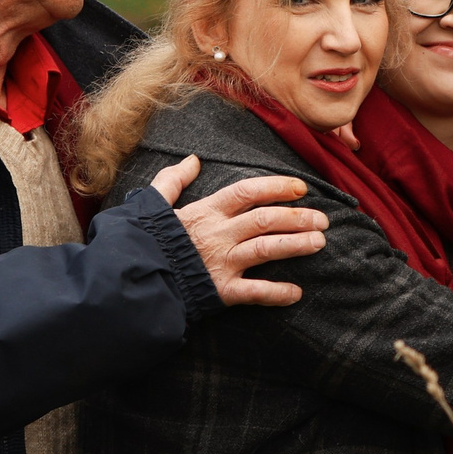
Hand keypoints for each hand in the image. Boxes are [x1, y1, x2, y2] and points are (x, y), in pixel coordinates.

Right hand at [147, 157, 327, 307]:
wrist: (130, 277)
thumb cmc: (142, 239)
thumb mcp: (153, 203)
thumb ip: (173, 180)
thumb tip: (192, 160)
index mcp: (206, 211)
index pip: (247, 191)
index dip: (277, 187)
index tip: (300, 188)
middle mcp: (218, 234)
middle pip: (265, 219)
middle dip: (298, 217)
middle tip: (322, 220)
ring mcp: (221, 262)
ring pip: (266, 249)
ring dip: (296, 245)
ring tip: (319, 243)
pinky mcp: (220, 291)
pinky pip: (254, 292)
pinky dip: (276, 293)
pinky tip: (296, 292)